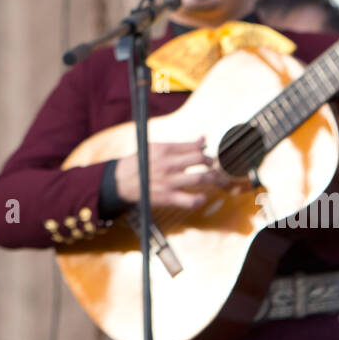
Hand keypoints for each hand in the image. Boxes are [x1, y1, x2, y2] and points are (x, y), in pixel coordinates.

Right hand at [114, 137, 253, 210]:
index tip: (206, 154)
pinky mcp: (168, 197)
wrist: (120, 182)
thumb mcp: (156, 148)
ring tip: (218, 179)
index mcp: (165, 149)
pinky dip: (200, 199)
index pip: (194, 146)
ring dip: (213, 178)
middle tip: (213, 166)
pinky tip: (202, 197)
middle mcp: (168, 164)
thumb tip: (203, 139)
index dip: (205, 149)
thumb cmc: (140, 163)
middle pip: (200, 160)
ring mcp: (169, 182)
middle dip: (211, 162)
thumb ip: (181, 145)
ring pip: (200, 178)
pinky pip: (190, 200)